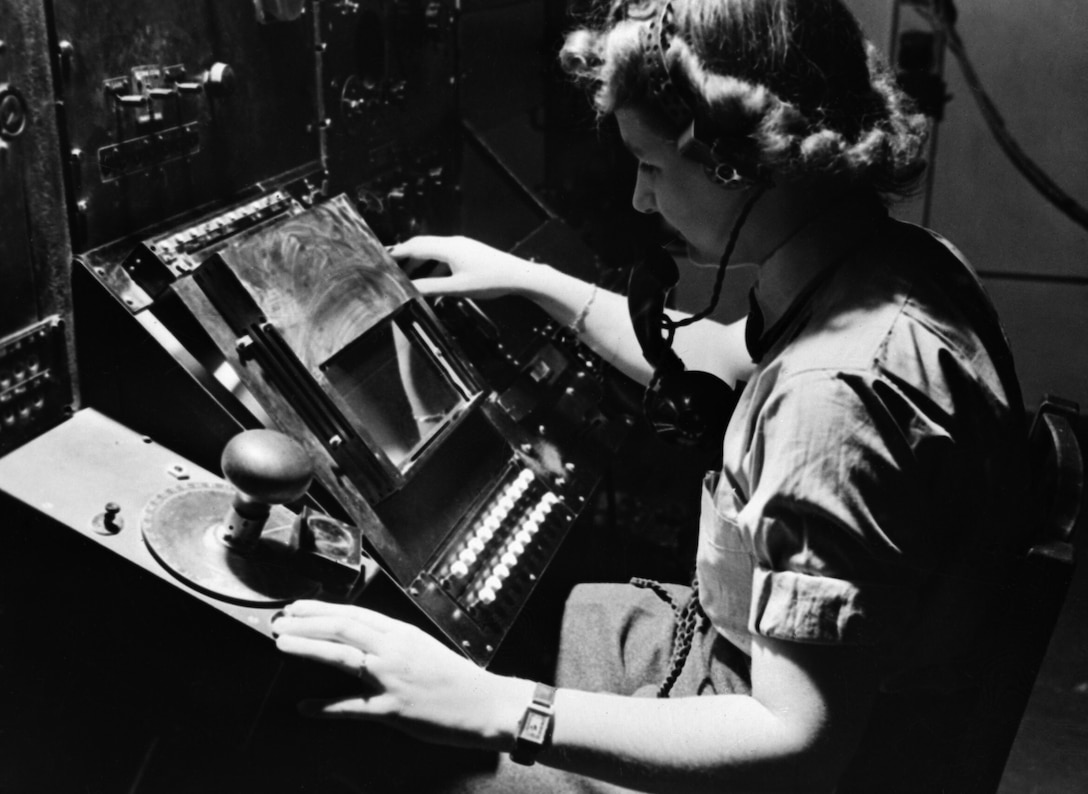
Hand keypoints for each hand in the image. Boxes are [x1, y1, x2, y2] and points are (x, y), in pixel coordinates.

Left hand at [272, 600, 532, 749]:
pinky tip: (304, 707)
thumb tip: (364, 640)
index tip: (297, 606)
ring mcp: (392, 678)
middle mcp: (394, 649)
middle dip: (307, 622)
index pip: (354, 613)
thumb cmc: (457, 678)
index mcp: (401, 633)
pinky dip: (325, 707)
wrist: (486, 703)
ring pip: (343, 656)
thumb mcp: (424, 648)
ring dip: (309, 648)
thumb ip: (394, 643)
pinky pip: (352, 707)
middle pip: (343, 627)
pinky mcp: (393, 708)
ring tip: (282, 643)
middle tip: (279, 620)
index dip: (322, 609)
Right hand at [389, 235, 538, 299]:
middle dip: (406, 258)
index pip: (415, 246)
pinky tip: (433, 286)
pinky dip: (435, 269)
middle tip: (391, 270)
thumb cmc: (491, 280)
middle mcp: (453, 243)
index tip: (382, 258)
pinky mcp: (468, 254)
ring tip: (409, 281)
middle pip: (422, 246)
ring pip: (434, 253)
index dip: (397, 252)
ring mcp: (461, 247)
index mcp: (448, 248)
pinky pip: (445, 258)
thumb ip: (432, 288)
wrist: (518, 276)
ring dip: (421, 265)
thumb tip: (410, 290)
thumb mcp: (458, 288)